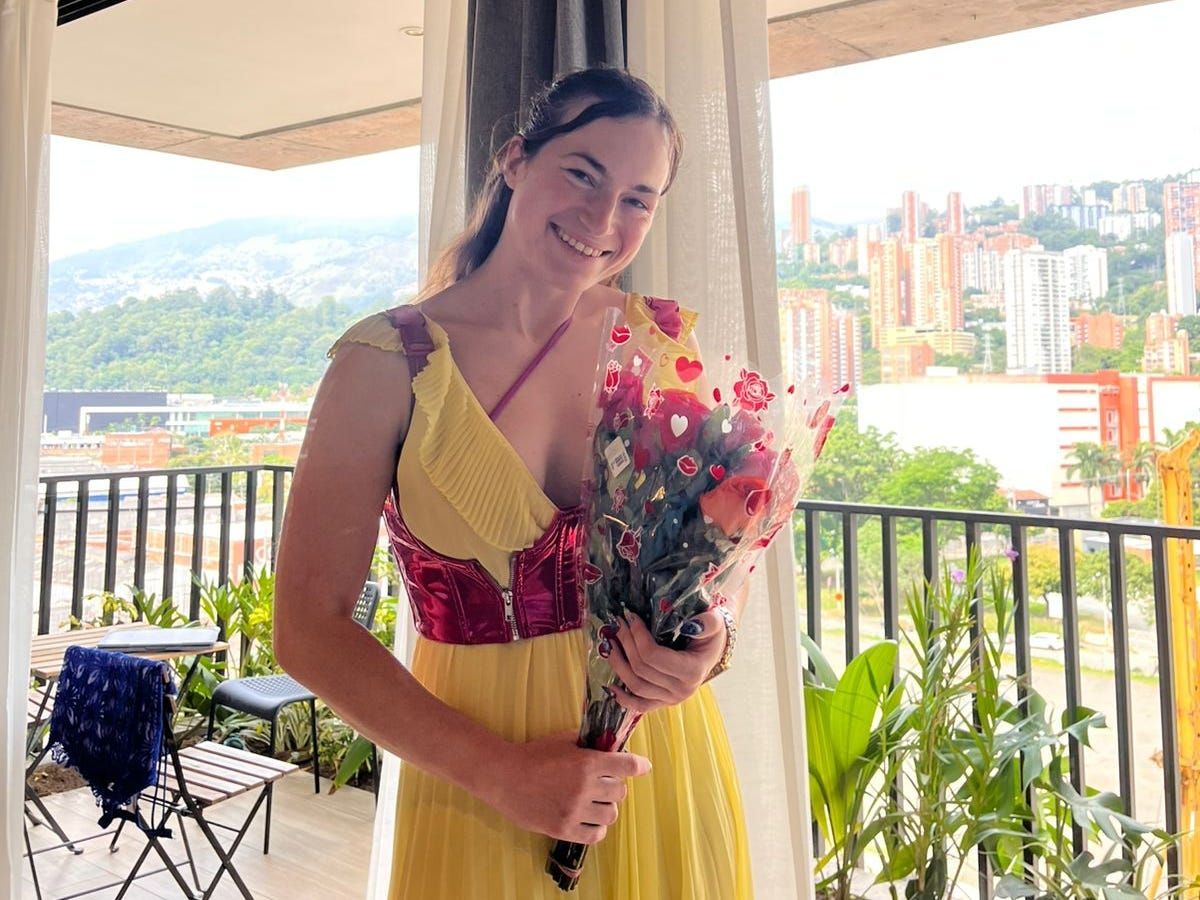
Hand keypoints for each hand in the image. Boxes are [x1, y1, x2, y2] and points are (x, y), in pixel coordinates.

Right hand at [487, 730, 650, 843]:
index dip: (639, 766)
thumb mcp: (563, 741)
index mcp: (586, 763)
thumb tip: (612, 746)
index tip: (643, 767)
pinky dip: (596, 827)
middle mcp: (584, 788)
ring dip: (605, 807)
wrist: (505, 777)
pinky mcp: (564, 829)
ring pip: (611, 814)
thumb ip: (589, 744)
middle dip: (613, 786)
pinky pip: (596, 835)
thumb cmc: (534, 755)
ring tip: (592, 802)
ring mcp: (575, 811)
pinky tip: (588, 819)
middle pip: (620, 792)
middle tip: (600, 783)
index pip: (627, 766)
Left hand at [606, 609, 727, 714]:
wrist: (713, 650)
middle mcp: (681, 690)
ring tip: (610, 644)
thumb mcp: (714, 622)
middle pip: (641, 668)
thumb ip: (707, 622)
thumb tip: (690, 625)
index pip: (654, 656)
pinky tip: (609, 685)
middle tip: (618, 623)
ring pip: (635, 686)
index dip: (637, 635)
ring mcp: (671, 699)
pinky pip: (639, 705)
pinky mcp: (663, 702)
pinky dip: (622, 698)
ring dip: (618, 664)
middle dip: (626, 643)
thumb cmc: (711, 635)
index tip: (630, 616)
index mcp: (693, 670)